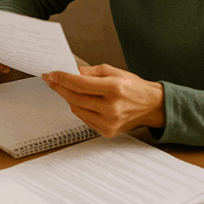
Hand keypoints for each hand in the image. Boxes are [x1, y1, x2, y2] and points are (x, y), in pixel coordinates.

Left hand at [42, 64, 164, 137]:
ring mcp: (109, 122)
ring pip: (76, 109)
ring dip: (68, 98)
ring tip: (64, 88)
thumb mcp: (114, 71)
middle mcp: (111, 108)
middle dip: (59, 87)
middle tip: (50, 80)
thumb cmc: (134, 87)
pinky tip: (78, 100)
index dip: (62, 78)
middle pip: (74, 98)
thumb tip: (70, 71)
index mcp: (114, 89)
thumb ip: (90, 72)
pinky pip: (84, 118)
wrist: (153, 107)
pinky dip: (78, 108)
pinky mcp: (107, 132)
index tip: (51, 74)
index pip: (79, 84)